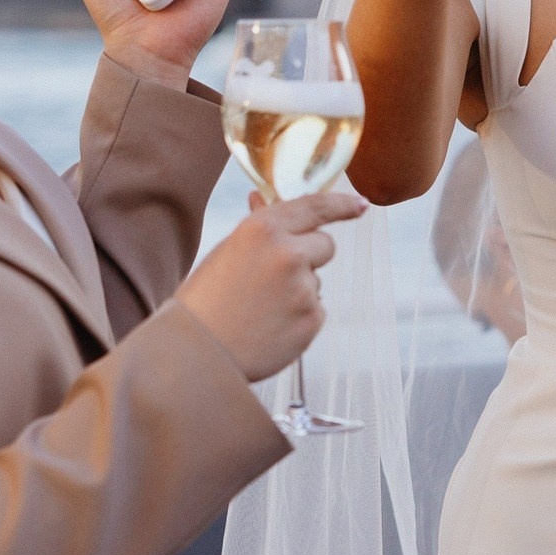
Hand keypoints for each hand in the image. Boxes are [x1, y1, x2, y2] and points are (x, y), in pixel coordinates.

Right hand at [174, 188, 366, 380]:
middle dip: (309, 256)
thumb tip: (263, 200)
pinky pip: (315, 311)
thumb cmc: (205, 301)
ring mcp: (303, 289)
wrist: (195, 354)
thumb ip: (256, 227)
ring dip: (298, 290)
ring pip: (316, 282)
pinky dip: (298, 318)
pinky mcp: (312, 320)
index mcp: (263, 229)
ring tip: (260, 309)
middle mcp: (288, 254)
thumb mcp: (226, 253)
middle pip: (325, 245)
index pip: (316, 206)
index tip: (360, 206)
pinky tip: (269, 327)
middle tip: (273, 278)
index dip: (342, 204)